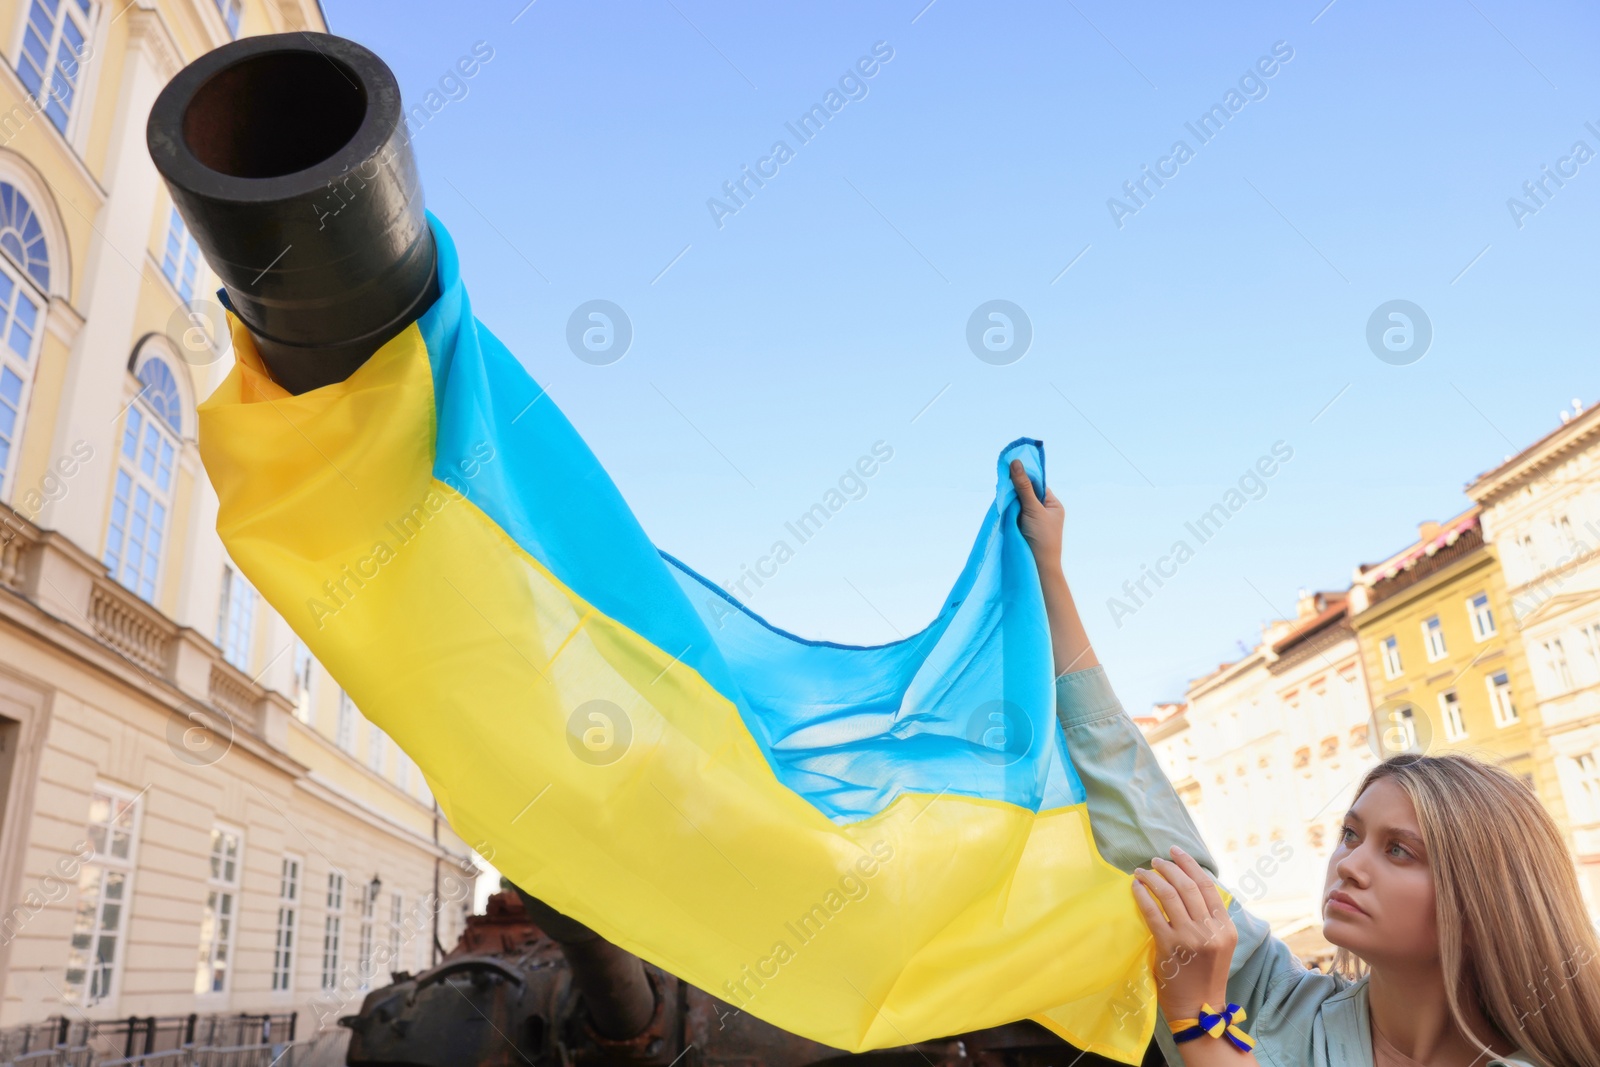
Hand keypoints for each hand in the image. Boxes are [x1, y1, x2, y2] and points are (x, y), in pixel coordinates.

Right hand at [1008, 458, 1062, 569]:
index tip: (1010, 470)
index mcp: (1053, 505)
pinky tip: (1001, 508)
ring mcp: (1033, 521)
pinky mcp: (1022, 529)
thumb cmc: (1042, 538)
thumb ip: (1023, 487)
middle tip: (1002, 484)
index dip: (1024, 477)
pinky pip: (1013, 515)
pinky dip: (1007, 512)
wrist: (1038, 568)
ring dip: (1010, 502)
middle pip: (1027, 493)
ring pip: (1018, 504)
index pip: (1037, 484)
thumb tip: (1015, 462)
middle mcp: (1044, 511)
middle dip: (1015, 490)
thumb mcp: (1033, 509)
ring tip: (1001, 497)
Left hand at [1132, 846, 1236, 1019]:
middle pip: (1188, 886)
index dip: (1190, 865)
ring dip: (1154, 878)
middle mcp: (1210, 931)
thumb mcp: (1220, 945)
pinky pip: (1152, 913)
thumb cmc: (1205, 975)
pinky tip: (1136, 888)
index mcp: (1226, 928)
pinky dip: (1143, 896)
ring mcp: (1189, 938)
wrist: (1198, 1008)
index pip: (1208, 886)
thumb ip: (1211, 919)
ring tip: (1142, 872)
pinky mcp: (1168, 947)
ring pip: (1170, 895)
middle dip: (1170, 868)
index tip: (1176, 852)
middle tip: (1156, 861)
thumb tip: (1191, 886)